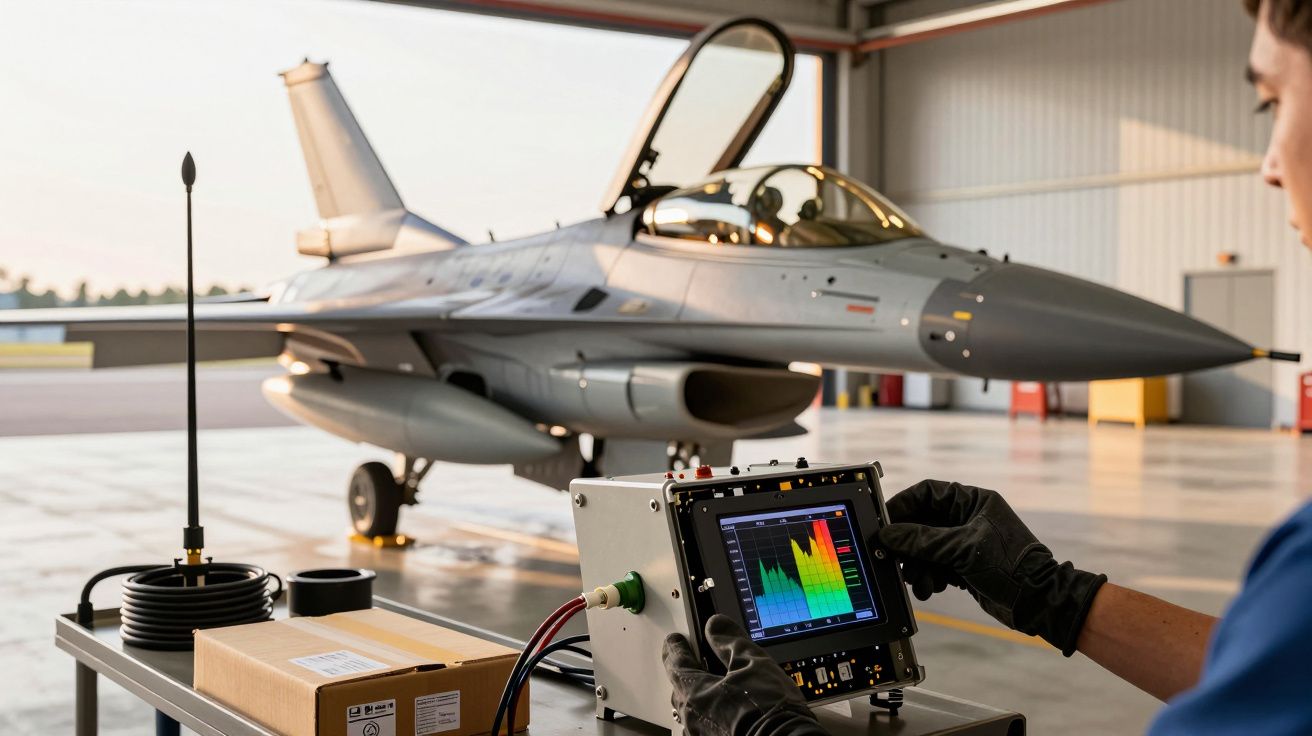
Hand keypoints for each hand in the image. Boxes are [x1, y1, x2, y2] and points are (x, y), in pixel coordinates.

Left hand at [662, 615, 827, 735]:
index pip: (675, 663)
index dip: (675, 647)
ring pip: (692, 710)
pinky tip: (727, 711)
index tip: (675, 640)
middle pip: (681, 688)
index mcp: (695, 692)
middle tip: (696, 659)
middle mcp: (693, 717)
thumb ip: (730, 641)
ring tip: (717, 687)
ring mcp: (702, 734)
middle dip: (687, 672)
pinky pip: (704, 726)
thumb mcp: (753, 662)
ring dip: (699, 695)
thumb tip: (716, 626)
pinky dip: (711, 714)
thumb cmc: (769, 711)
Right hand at [877, 479, 1105, 655]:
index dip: (903, 504)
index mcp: (973, 501)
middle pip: (923, 523)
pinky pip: (936, 565)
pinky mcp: (965, 564)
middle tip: (893, 557)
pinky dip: (930, 576)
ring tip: (917, 580)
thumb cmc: (1011, 566)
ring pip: (927, 547)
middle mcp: (968, 518)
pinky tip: (931, 588)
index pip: (928, 493)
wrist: (1038, 602)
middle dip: (909, 544)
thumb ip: (922, 540)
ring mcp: (967, 542)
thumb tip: (889, 535)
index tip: (884, 522)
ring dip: (918, 565)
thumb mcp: (962, 549)